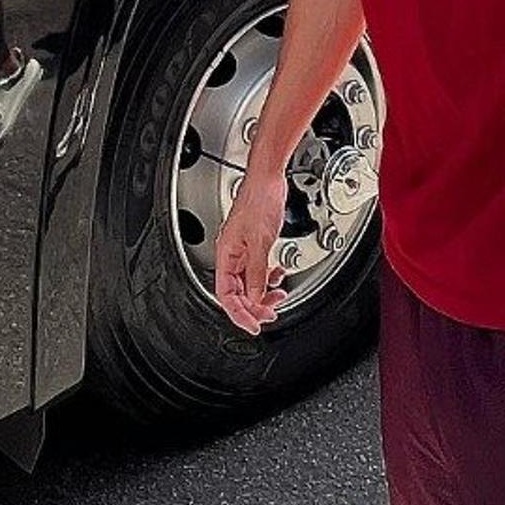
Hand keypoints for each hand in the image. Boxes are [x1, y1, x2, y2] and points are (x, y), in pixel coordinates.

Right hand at [214, 166, 289, 335]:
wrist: (268, 180)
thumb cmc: (258, 200)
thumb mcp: (260, 241)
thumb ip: (257, 272)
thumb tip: (257, 296)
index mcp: (226, 254)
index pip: (226, 294)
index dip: (239, 312)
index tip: (253, 325)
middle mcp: (232, 255)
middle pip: (238, 292)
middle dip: (254, 306)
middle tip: (271, 313)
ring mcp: (243, 250)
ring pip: (249, 283)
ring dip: (263, 294)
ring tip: (278, 297)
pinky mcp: (255, 245)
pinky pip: (258, 271)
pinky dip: (268, 278)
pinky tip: (278, 276)